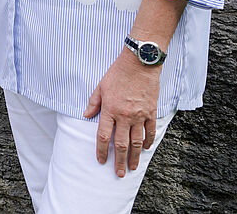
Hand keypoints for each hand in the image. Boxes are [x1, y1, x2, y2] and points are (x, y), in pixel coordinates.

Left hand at [84, 50, 159, 177]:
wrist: (139, 64)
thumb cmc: (117, 73)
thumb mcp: (100, 86)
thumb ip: (93, 103)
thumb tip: (85, 115)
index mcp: (109, 110)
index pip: (103, 136)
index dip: (101, 150)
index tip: (101, 160)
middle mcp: (124, 116)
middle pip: (121, 144)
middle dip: (119, 160)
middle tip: (118, 173)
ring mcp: (139, 115)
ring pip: (137, 142)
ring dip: (135, 157)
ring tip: (132, 168)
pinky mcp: (151, 112)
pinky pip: (150, 132)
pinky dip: (148, 142)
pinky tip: (145, 149)